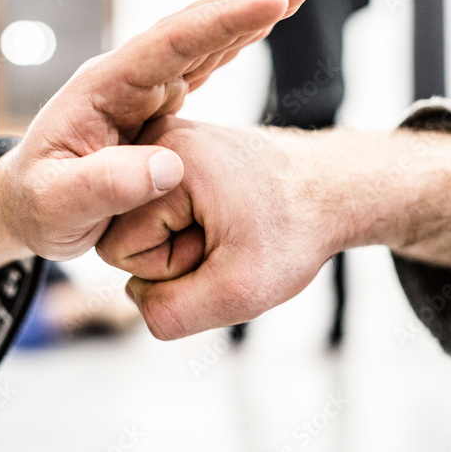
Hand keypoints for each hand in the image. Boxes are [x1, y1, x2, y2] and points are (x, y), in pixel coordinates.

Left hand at [0, 0, 312, 279]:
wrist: (27, 203)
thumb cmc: (38, 206)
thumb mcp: (59, 206)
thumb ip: (105, 186)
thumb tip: (169, 167)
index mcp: (102, 89)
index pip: (167, 45)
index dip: (219, 24)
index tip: (269, 4)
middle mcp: (125, 77)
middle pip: (190, 28)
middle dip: (245, 2)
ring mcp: (142, 87)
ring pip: (201, 40)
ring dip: (247, 14)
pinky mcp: (157, 102)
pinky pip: (202, 65)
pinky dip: (234, 43)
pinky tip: (264, 25)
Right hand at [97, 118, 450, 339]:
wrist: (334, 188)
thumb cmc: (296, 231)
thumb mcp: (239, 291)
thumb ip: (171, 313)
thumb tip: (134, 297)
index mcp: (165, 158)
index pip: (116, 248)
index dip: (168, 267)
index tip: (218, 247)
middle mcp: (156, 138)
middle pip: (121, 233)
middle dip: (172, 253)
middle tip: (225, 240)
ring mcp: (163, 141)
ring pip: (137, 223)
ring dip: (180, 241)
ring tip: (227, 229)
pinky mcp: (173, 153)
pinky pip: (154, 209)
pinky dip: (185, 225)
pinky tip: (222, 219)